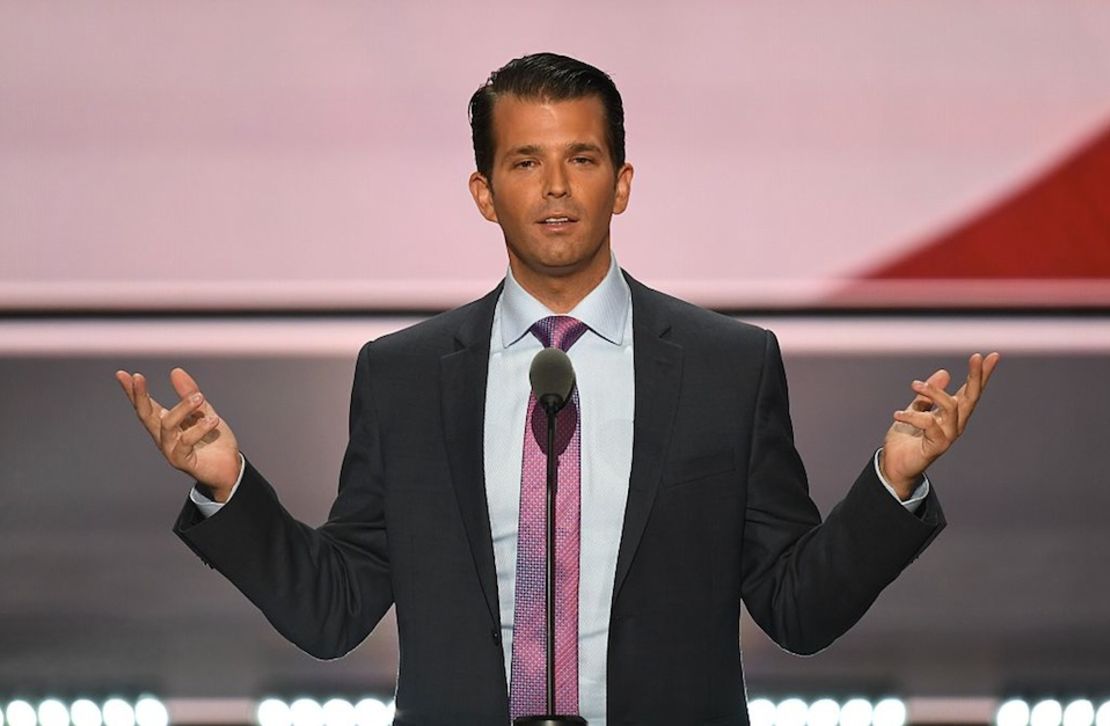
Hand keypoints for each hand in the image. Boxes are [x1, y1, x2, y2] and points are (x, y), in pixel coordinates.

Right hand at [115, 367, 240, 499]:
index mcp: (166, 423)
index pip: (146, 405)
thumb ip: (190, 394)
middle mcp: (163, 436)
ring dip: (183, 408)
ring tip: (200, 398)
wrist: (229, 466)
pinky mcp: (182, 461)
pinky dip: (199, 429)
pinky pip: (185, 442)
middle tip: (138, 377)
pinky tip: (213, 419)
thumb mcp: (203, 411)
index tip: (122, 374)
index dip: (134, 391)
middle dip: (139, 396)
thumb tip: (175, 371)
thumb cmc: (213, 440)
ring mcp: (170, 449)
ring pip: (167, 425)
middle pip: (145, 414)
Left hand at [880, 352, 1000, 498]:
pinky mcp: (936, 447)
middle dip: (975, 377)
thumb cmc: (906, 439)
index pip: (970, 391)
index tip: (993, 355)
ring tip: (914, 385)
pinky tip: (897, 414)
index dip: (981, 374)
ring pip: (951, 408)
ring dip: (934, 393)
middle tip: (976, 357)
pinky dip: (912, 416)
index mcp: (951, 414)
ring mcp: (948, 436)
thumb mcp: (915, 409)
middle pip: (971, 398)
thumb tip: (945, 372)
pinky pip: (929, 425)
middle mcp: (954, 424)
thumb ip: (927, 395)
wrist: (893, 465)